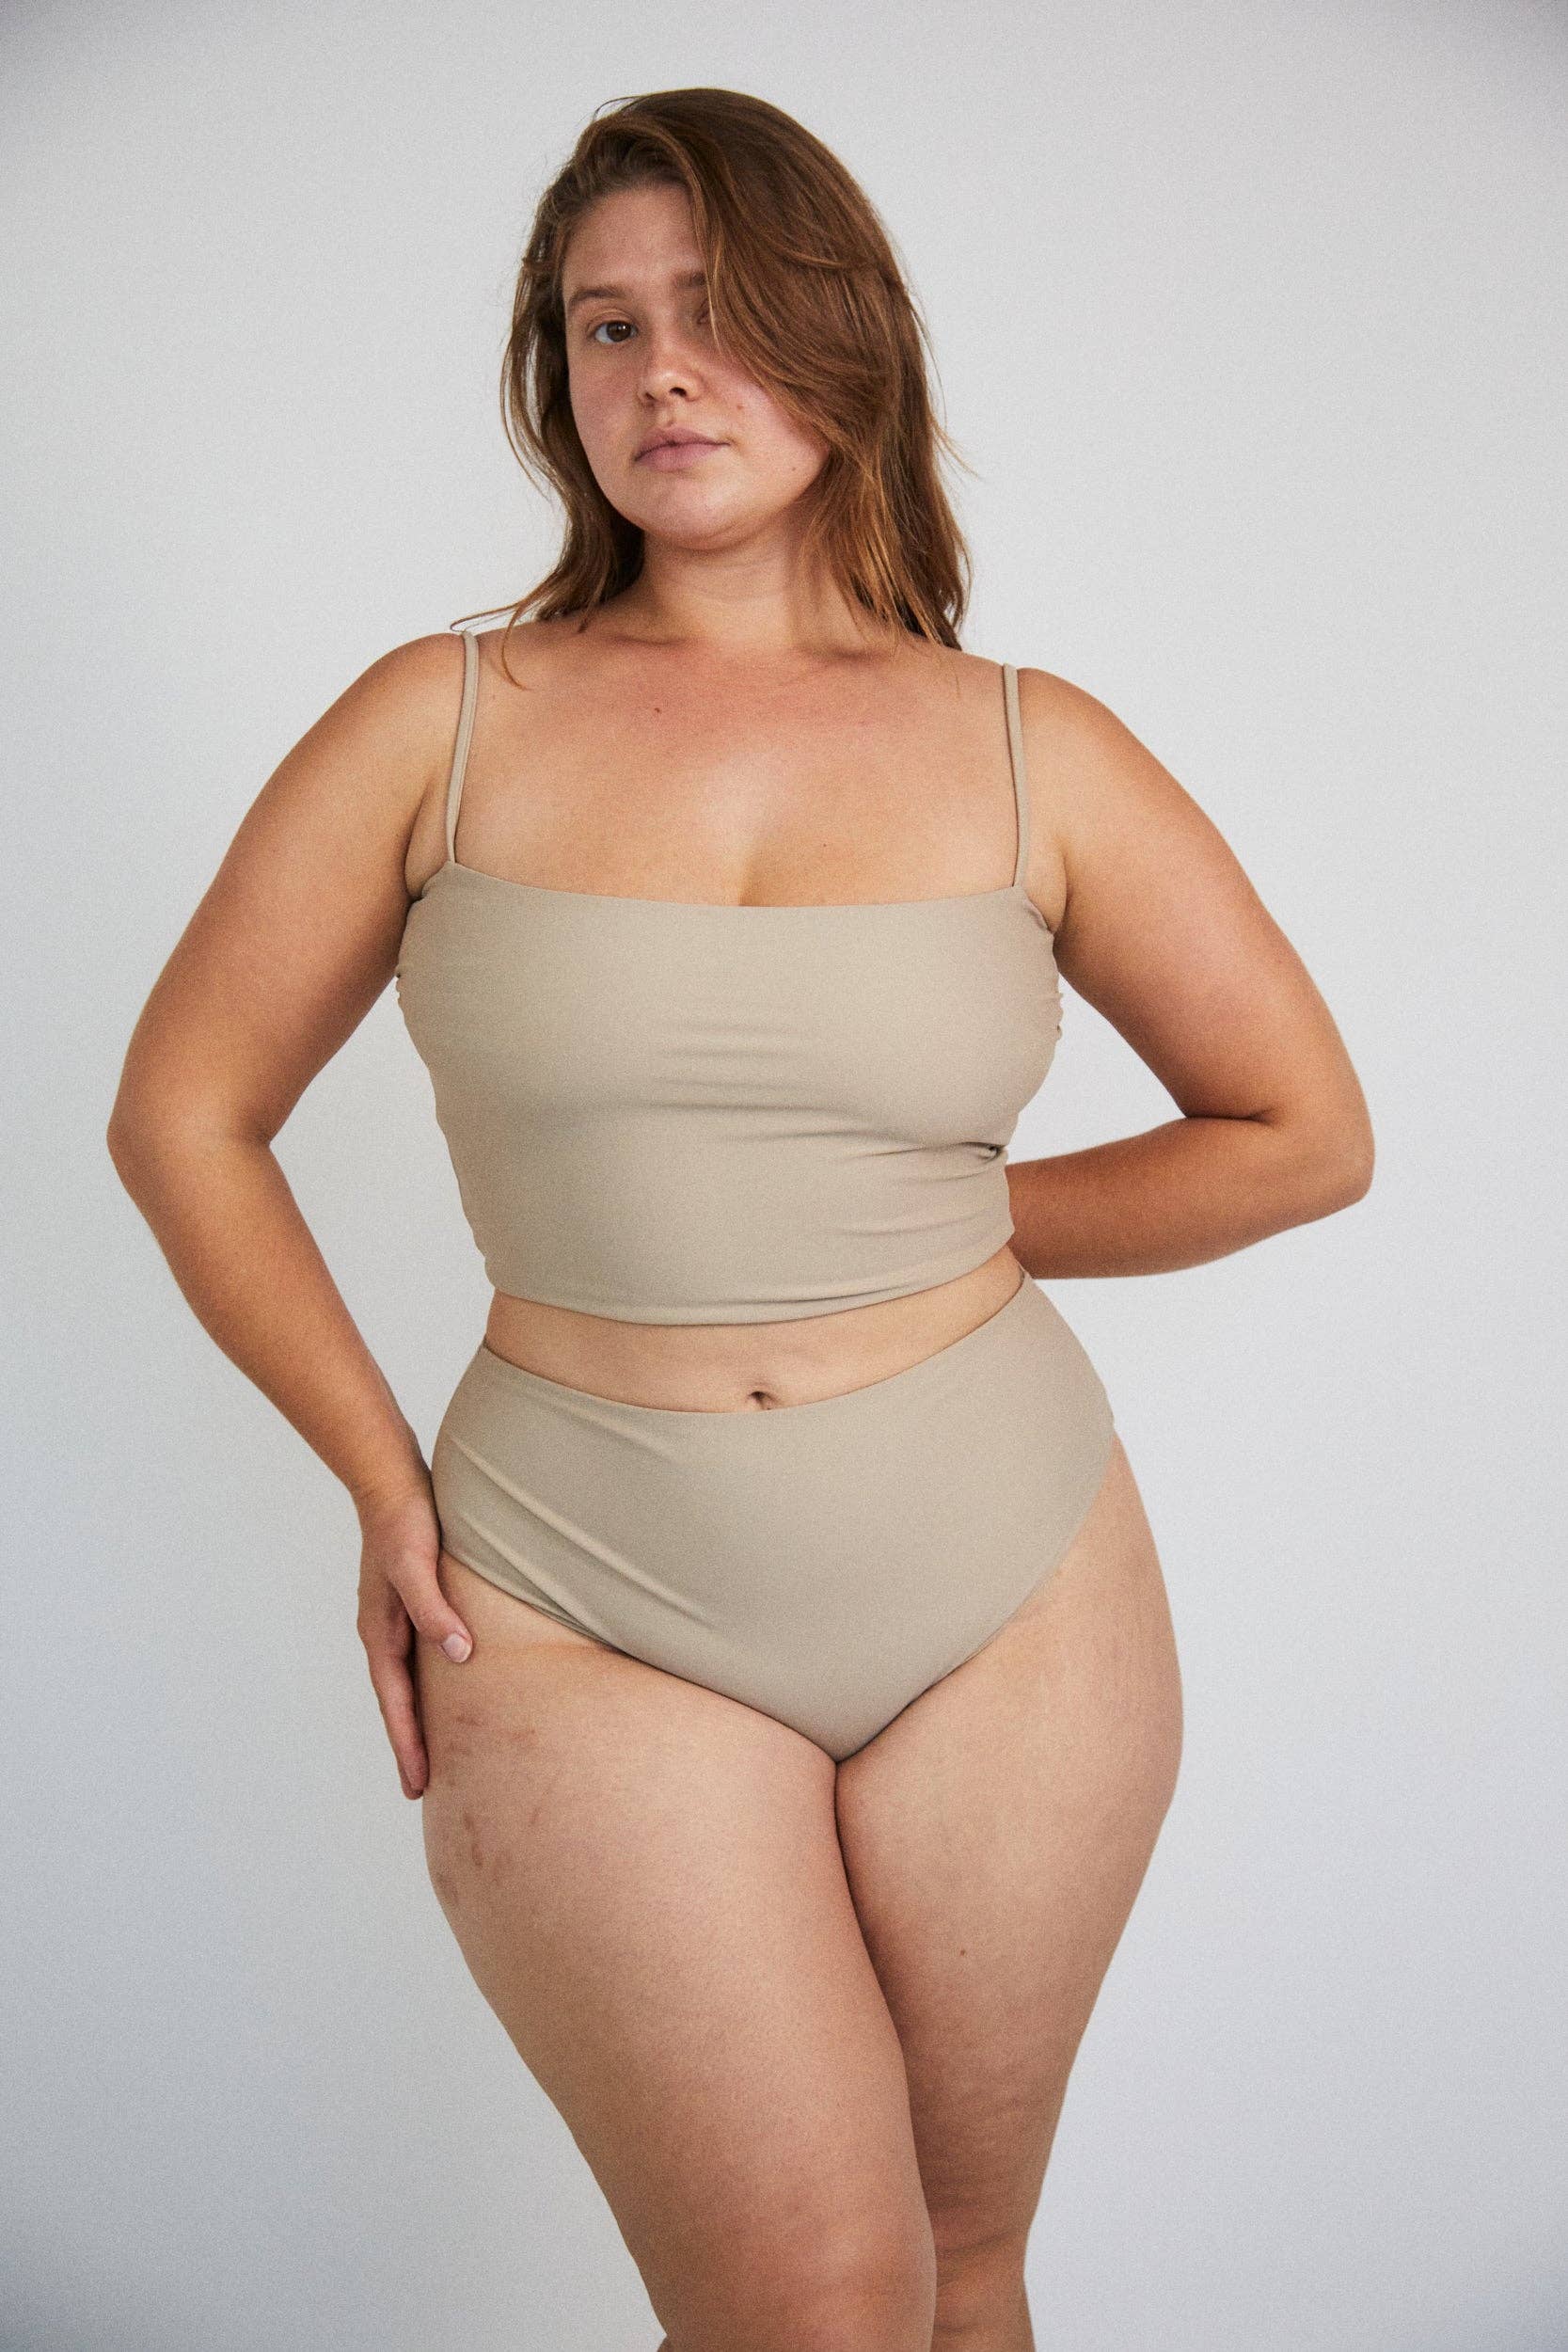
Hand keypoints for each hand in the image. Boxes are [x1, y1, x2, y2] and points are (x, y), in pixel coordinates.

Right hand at [355, 1475, 473, 1798]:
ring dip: (416, 1719)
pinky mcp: (410, 1605)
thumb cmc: (404, 1522)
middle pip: (397, 1703)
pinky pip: (417, 1660)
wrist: (389, 1480)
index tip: (418, 1786)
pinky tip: (446, 1691)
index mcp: (380, 1632)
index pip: (396, 1703)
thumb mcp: (418, 1567)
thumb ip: (435, 1611)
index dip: (408, 1744)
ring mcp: (394, 1620)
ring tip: (433, 1752)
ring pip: (406, 1684)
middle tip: (423, 1790)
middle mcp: (383, 1633)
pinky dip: (426, 1687)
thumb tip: (459, 1656)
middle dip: (409, 1745)